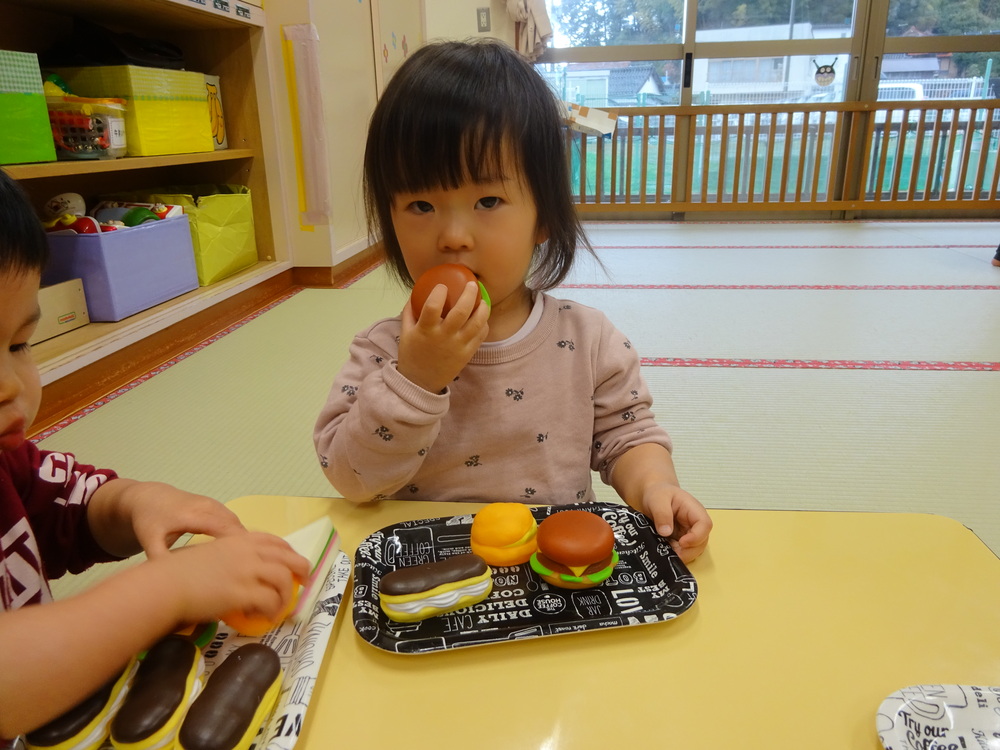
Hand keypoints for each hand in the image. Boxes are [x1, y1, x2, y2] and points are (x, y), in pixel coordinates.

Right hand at [152, 532, 310, 625]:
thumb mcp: (208, 555)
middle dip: (302, 570)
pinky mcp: (242, 593)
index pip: (276, 542)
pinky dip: (270, 611)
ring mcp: (246, 571)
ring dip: (286, 596)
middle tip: (305, 584)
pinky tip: (262, 618)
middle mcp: (247, 552)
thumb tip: (238, 573)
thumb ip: (227, 558)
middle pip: (289, 558)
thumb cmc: (177, 573)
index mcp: (239, 540)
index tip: (293, 564)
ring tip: (279, 609)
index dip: (289, 553)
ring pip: (284, 580)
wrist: (164, 585)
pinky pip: (269, 602)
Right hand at [397, 280, 489, 392]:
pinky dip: (483, 324)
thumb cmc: (412, 355)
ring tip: (482, 300)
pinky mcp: (467, 354)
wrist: (420, 383)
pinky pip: (480, 336)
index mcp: (425, 330)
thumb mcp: (405, 333)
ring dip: (483, 308)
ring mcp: (458, 346)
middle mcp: (443, 337)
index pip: (433, 306)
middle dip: (469, 294)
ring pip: (477, 323)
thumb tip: (416, 293)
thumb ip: (409, 312)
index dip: (439, 292)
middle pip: (461, 311)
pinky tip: (482, 318)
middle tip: (472, 284)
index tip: (443, 286)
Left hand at [638, 481, 712, 562]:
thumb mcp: (657, 500)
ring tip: (666, 552)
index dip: (696, 537)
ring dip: (682, 554)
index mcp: (694, 510)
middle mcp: (696, 524)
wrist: (654, 496)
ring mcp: (690, 533)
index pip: (705, 525)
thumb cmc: (659, 494)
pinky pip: (684, 551)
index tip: (682, 542)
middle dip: (688, 551)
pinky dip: (676, 554)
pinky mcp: (683, 540)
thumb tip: (665, 532)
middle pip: (702, 542)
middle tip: (671, 553)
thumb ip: (662, 514)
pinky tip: (665, 551)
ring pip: (694, 550)